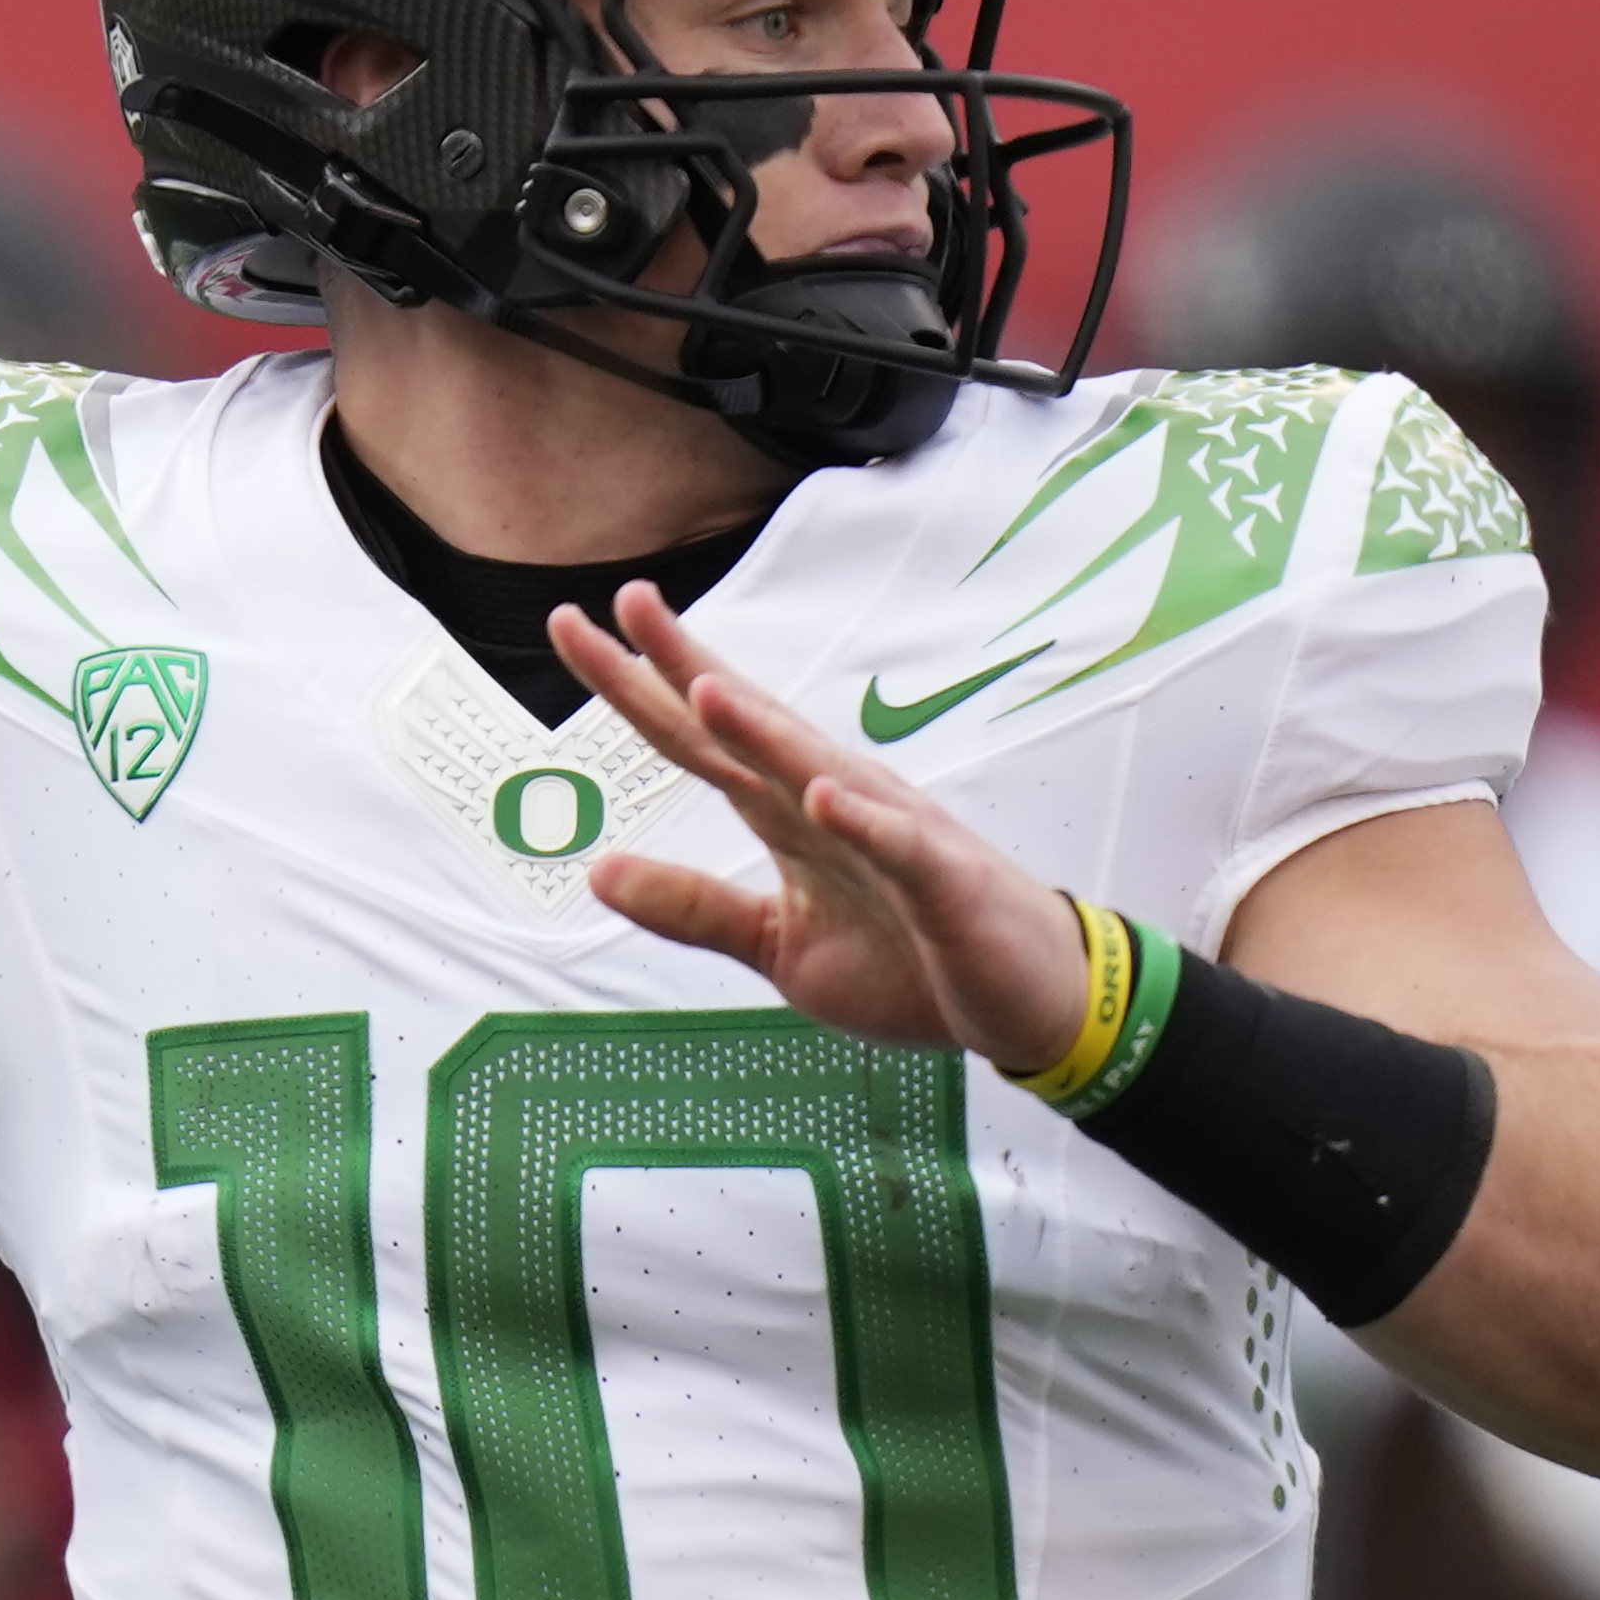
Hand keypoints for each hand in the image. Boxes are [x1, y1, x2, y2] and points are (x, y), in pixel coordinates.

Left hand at [554, 583, 1090, 1066]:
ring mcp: (889, 835)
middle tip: (625, 601)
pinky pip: (897, 847)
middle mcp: (832, 801)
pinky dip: (861, 822)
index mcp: (787, 812)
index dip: (639, 685)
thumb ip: (692, 908)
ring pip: (817, 771)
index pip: (700, 738)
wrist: (1024, 998)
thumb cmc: (908, 961)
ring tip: (702, 688)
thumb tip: (594, 872)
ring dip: (763, 731)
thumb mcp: (776, 945)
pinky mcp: (941, 883)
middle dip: (685, 669)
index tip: (575, 626)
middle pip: (748, 728)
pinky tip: (821, 796)